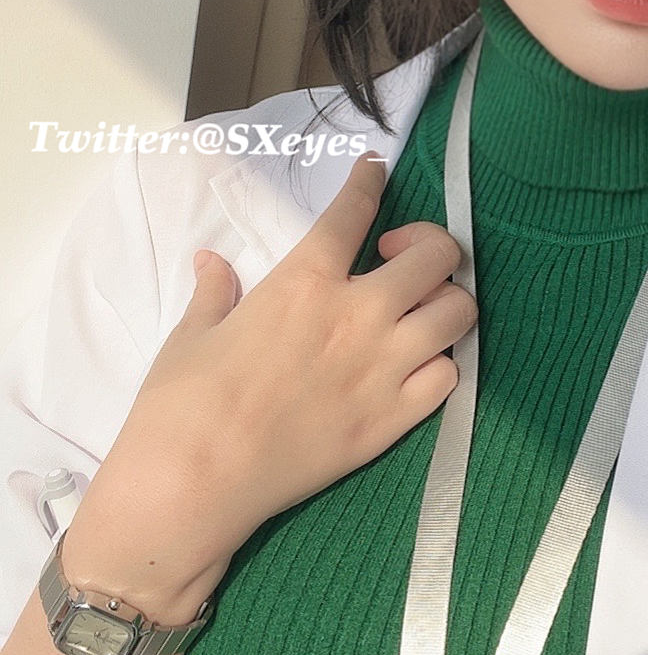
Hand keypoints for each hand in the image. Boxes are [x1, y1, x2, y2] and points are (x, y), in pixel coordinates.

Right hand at [74, 150, 477, 588]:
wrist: (195, 483)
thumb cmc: (182, 404)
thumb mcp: (191, 333)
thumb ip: (215, 292)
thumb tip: (211, 263)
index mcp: (304, 283)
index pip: (354, 212)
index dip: (369, 182)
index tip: (375, 171)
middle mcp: (358, 316)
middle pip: (436, 255)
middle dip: (426, 242)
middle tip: (396, 256)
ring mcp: (384, 370)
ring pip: (458, 312)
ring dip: (444, 300)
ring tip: (416, 309)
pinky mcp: (393, 421)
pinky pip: (450, 377)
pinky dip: (441, 363)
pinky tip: (416, 363)